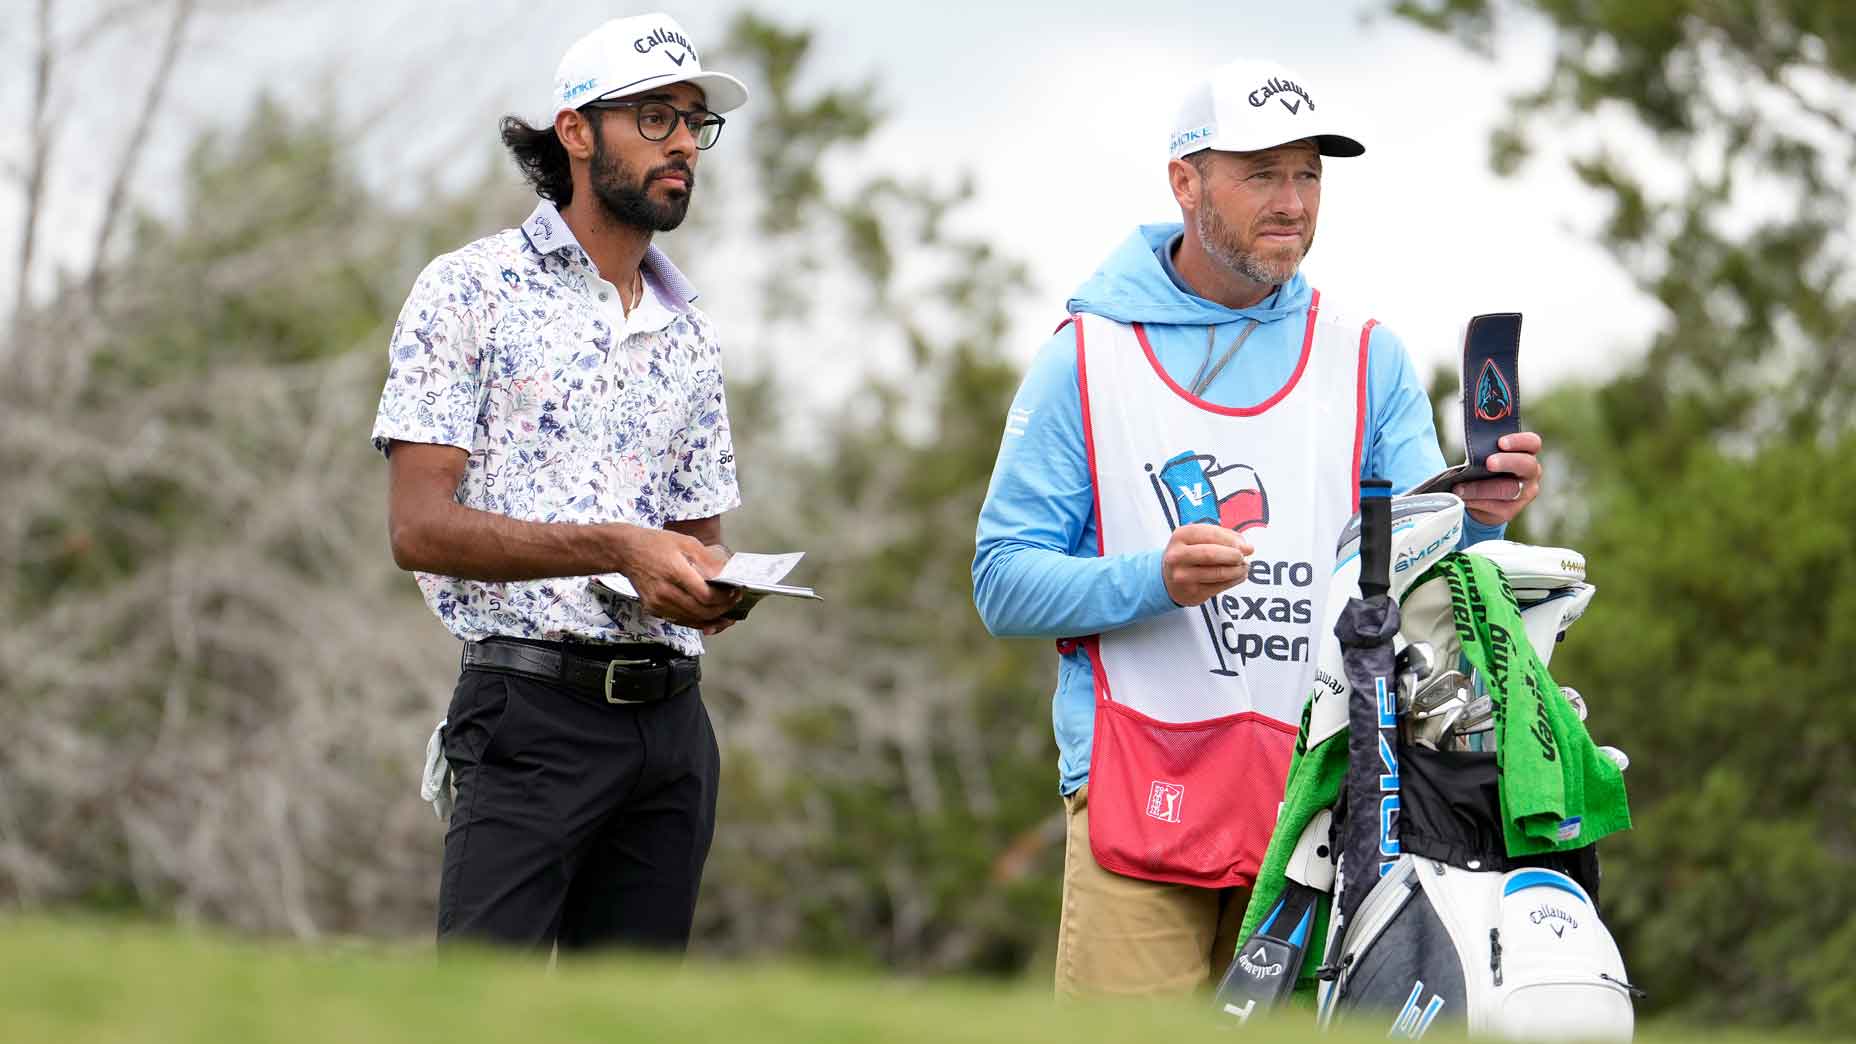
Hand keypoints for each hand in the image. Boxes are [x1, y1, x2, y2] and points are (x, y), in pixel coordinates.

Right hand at [612, 527, 740, 627]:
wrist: (625, 552)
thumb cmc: (655, 544)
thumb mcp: (685, 542)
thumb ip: (707, 560)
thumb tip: (726, 574)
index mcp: (674, 572)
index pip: (705, 596)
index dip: (724, 598)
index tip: (735, 592)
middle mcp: (664, 592)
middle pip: (701, 611)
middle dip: (722, 610)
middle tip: (734, 603)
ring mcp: (658, 603)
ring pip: (692, 620)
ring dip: (712, 619)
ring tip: (727, 613)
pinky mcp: (653, 609)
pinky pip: (680, 620)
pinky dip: (696, 621)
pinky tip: (709, 617)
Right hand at [1162, 523, 1252, 606]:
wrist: (1168, 578)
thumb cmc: (1189, 554)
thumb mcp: (1198, 538)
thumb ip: (1222, 537)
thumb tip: (1246, 547)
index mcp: (1181, 536)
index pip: (1211, 534)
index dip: (1232, 540)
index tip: (1244, 545)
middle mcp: (1178, 555)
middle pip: (1211, 554)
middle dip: (1233, 555)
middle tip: (1242, 557)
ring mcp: (1182, 576)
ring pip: (1218, 573)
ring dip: (1237, 570)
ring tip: (1243, 567)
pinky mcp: (1192, 592)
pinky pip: (1219, 586)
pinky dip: (1234, 580)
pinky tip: (1238, 576)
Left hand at [1455, 431, 1542, 525]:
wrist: (1481, 498)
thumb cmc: (1484, 469)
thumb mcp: (1485, 455)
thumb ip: (1484, 449)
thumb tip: (1473, 446)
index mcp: (1526, 453)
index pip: (1532, 442)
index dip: (1519, 441)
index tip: (1501, 442)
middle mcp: (1531, 473)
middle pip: (1526, 465)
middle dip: (1506, 462)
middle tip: (1489, 462)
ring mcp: (1524, 493)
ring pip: (1508, 490)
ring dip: (1482, 488)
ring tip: (1461, 487)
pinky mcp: (1509, 511)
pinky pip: (1494, 506)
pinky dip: (1475, 500)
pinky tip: (1462, 497)